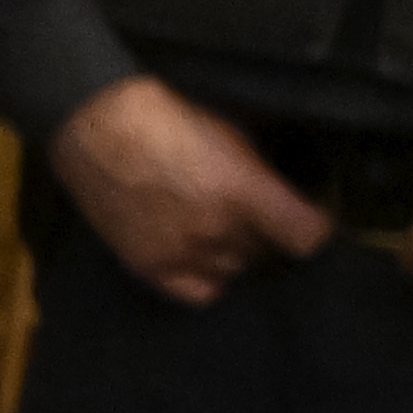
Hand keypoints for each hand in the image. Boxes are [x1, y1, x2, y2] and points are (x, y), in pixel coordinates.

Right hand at [52, 75, 328, 305]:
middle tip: (250, 215)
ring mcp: (179, 251)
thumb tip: (282, 204)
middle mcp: (214, 229)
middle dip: (263, 235)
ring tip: (217, 231)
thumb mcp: (231, 137)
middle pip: (264, 252)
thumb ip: (259, 179)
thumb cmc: (168, 121)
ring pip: (231, 270)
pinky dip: (205, 277)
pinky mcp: (147, 265)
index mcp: (242, 191)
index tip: (310, 221)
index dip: (314, 228)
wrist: (98, 127)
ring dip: (232, 254)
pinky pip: (196, 291)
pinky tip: (199, 257)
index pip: (306, 236)